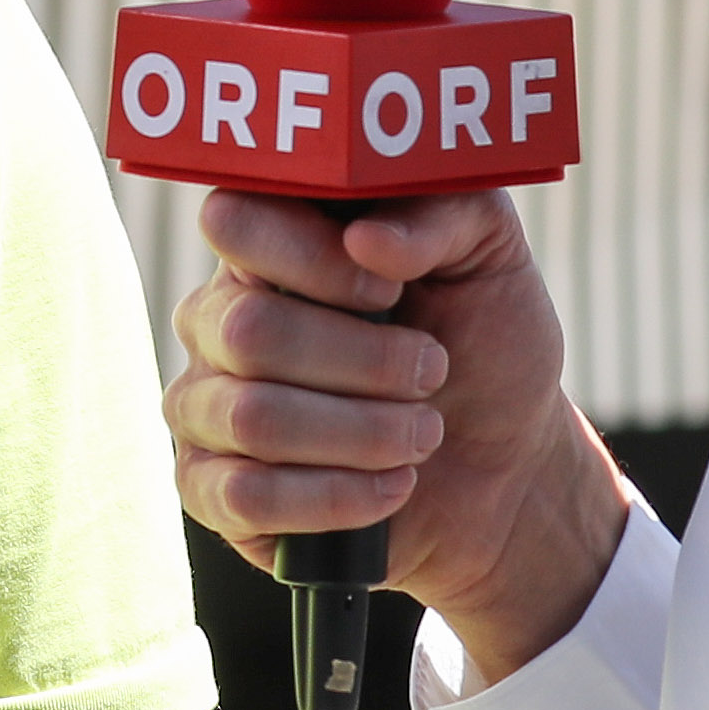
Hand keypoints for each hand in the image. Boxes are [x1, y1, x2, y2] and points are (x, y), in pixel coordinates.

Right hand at [165, 189, 624, 689]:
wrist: (503, 466)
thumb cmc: (482, 346)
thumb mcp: (489, 257)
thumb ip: (443, 213)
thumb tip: (367, 238)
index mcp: (267, 246)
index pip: (232, 222)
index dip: (313, 260)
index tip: (390, 291)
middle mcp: (218, 319)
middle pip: (246, 332)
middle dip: (362, 361)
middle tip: (430, 372)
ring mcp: (205, 406)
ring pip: (250, 419)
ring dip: (361, 433)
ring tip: (424, 435)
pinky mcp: (210, 490)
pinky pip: (244, 496)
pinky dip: (336, 496)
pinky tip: (392, 487)